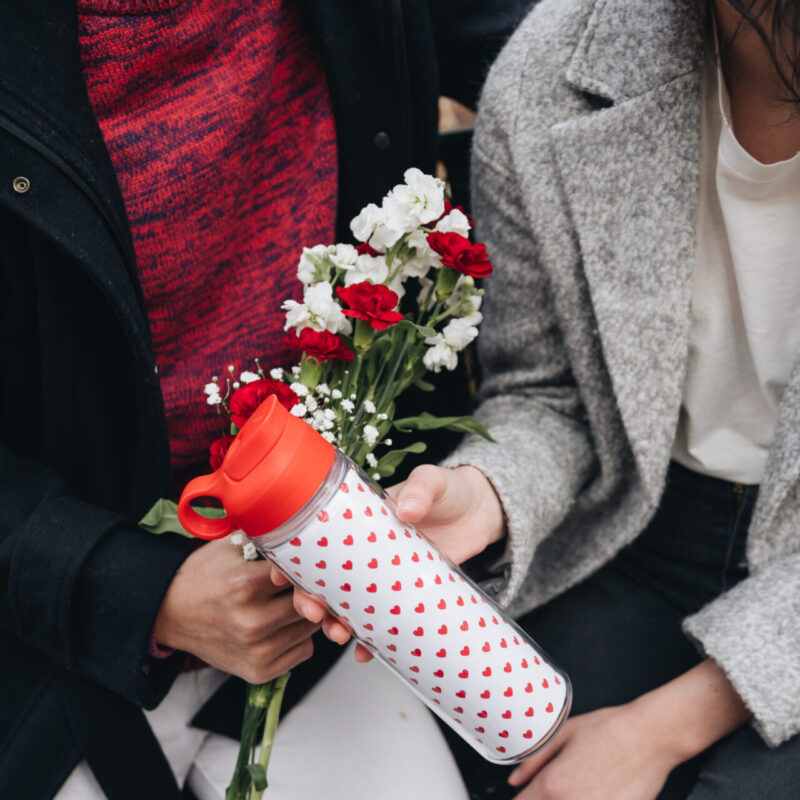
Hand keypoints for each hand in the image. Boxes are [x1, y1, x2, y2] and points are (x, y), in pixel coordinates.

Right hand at [154, 537, 319, 682]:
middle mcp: (252, 622)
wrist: (170, 612)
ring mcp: (255, 651)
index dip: (307, 567)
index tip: (305, 564)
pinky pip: (305, 650)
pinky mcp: (258, 672)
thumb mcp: (232, 547)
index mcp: (246, 585)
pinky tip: (280, 625)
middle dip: (308, 590)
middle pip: (311, 603)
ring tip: (283, 603)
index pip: (302, 574)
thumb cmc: (205, 575)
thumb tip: (309, 547)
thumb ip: (270, 544)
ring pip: (312, 627)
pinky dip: (299, 637)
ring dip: (306, 614)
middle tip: (294, 584)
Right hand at [271, 464, 505, 657]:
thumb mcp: (432, 481)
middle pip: (325, 579)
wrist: (482, 512)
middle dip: (310, 600)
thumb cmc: (449, 489)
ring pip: (349, 605)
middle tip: (313, 613)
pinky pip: (383, 621)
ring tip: (339, 636)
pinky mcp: (408, 594)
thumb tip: (407, 509)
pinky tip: (367, 652)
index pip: (318, 539)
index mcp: (360, 520)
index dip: (293, 558)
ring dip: (336, 624)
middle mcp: (366, 552)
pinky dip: (373, 639)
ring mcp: (385, 576)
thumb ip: (420, 489)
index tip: (279, 574)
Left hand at [507, 705, 676, 799]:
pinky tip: (596, 792)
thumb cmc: (611, 730)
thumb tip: (515, 779)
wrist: (650, 737)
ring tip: (577, 787)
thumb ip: (534, 760)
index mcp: (553, 784)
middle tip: (553, 787)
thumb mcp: (564, 733)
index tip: (525, 794)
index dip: (521, 799)